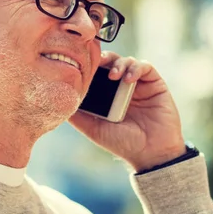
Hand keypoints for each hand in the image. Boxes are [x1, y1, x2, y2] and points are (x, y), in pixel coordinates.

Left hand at [69, 51, 185, 171]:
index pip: (96, 72)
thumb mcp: (94, 129)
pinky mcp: (155, 83)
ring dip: (118, 64)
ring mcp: (138, 84)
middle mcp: (122, 86)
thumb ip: (78, 115)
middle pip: (110, 61)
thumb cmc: (122, 143)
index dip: (89, 66)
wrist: (151, 154)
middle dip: (103, 59)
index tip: (80, 64)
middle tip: (97, 62)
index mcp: (107, 94)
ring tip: (114, 76)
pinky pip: (145, 67)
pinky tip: (128, 80)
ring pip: (126, 60)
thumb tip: (57, 101)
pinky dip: (135, 69)